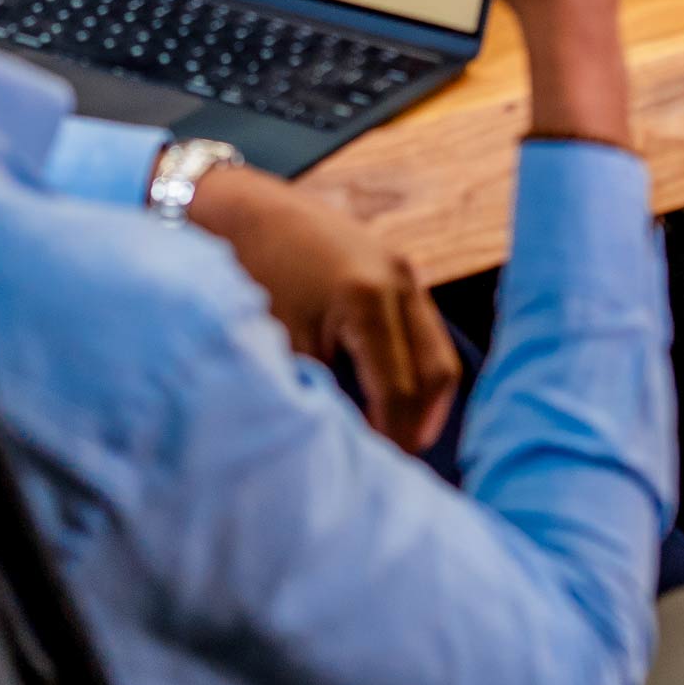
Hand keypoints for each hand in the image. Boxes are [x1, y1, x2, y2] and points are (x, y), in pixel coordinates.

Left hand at [189, 164, 459, 452]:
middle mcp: (399, 280)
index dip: (392, 439)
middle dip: (418, 424)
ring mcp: (404, 269)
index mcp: (368, 299)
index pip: (399, 391)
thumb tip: (348, 447)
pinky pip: (426, 330)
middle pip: (436, 374)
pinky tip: (392, 396)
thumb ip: (322, 394)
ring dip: (425, 399)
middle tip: (394, 462)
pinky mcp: (400, 266)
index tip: (377, 473)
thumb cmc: (254, 276)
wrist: (245, 212)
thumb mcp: (283, 344)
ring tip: (397, 436)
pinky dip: (417, 368)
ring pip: (438, 352)